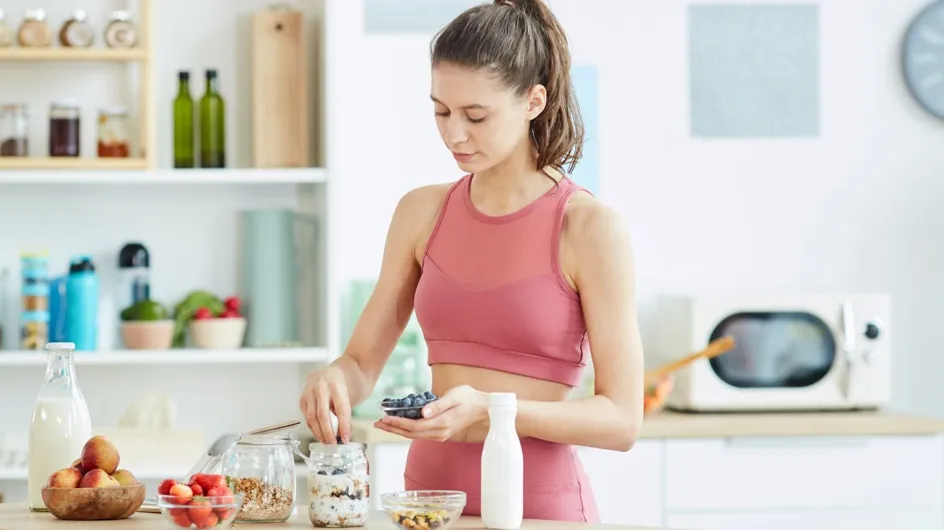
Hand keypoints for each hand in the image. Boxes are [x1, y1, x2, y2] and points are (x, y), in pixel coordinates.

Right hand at [299, 365, 351, 443]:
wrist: (338, 370)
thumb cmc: (347, 384)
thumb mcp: (352, 395)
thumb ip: (346, 413)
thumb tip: (343, 435)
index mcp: (337, 385)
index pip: (341, 410)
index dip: (343, 426)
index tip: (346, 438)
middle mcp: (322, 387)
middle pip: (323, 414)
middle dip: (328, 432)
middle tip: (333, 443)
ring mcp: (310, 391)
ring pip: (312, 417)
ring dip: (319, 432)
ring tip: (326, 441)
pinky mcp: (303, 396)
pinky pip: (306, 415)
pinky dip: (312, 427)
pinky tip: (319, 433)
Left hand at [374, 385, 488, 441]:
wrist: (485, 409)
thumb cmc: (470, 398)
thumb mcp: (455, 396)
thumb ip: (438, 404)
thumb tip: (423, 412)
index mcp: (442, 423)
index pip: (414, 426)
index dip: (398, 423)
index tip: (385, 418)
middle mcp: (440, 433)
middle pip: (411, 434)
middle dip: (393, 428)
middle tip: (377, 423)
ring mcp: (441, 435)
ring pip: (414, 435)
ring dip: (398, 430)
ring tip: (384, 424)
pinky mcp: (441, 433)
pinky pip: (420, 434)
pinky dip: (407, 430)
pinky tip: (400, 425)